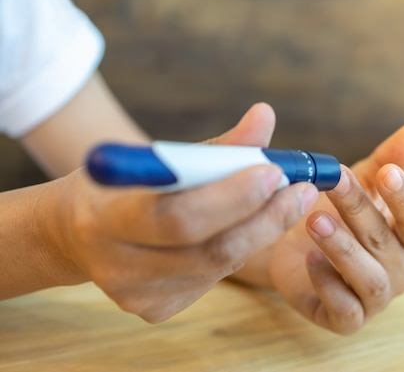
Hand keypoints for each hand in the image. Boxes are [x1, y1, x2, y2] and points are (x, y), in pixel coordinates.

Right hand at [45, 103, 318, 321]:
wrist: (78, 232)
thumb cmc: (126, 184)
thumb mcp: (158, 157)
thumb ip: (216, 145)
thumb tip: (266, 116)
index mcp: (107, 216)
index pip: (180, 216)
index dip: (234, 197)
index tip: (276, 171)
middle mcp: (118, 266)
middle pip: (210, 250)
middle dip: (267, 218)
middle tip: (303, 190)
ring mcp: (136, 295)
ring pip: (220, 265)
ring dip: (260, 231)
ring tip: (284, 201)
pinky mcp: (154, 310)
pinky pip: (213, 278)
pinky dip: (239, 249)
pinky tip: (244, 228)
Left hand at [267, 122, 403, 333]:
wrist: (293, 250)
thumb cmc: (337, 214)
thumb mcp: (361, 183)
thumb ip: (390, 159)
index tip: (388, 172)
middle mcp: (399, 271)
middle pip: (384, 242)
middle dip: (358, 210)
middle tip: (333, 181)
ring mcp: (374, 298)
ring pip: (369, 278)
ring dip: (343, 248)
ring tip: (314, 220)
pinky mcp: (346, 319)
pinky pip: (345, 310)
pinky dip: (328, 286)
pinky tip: (309, 261)